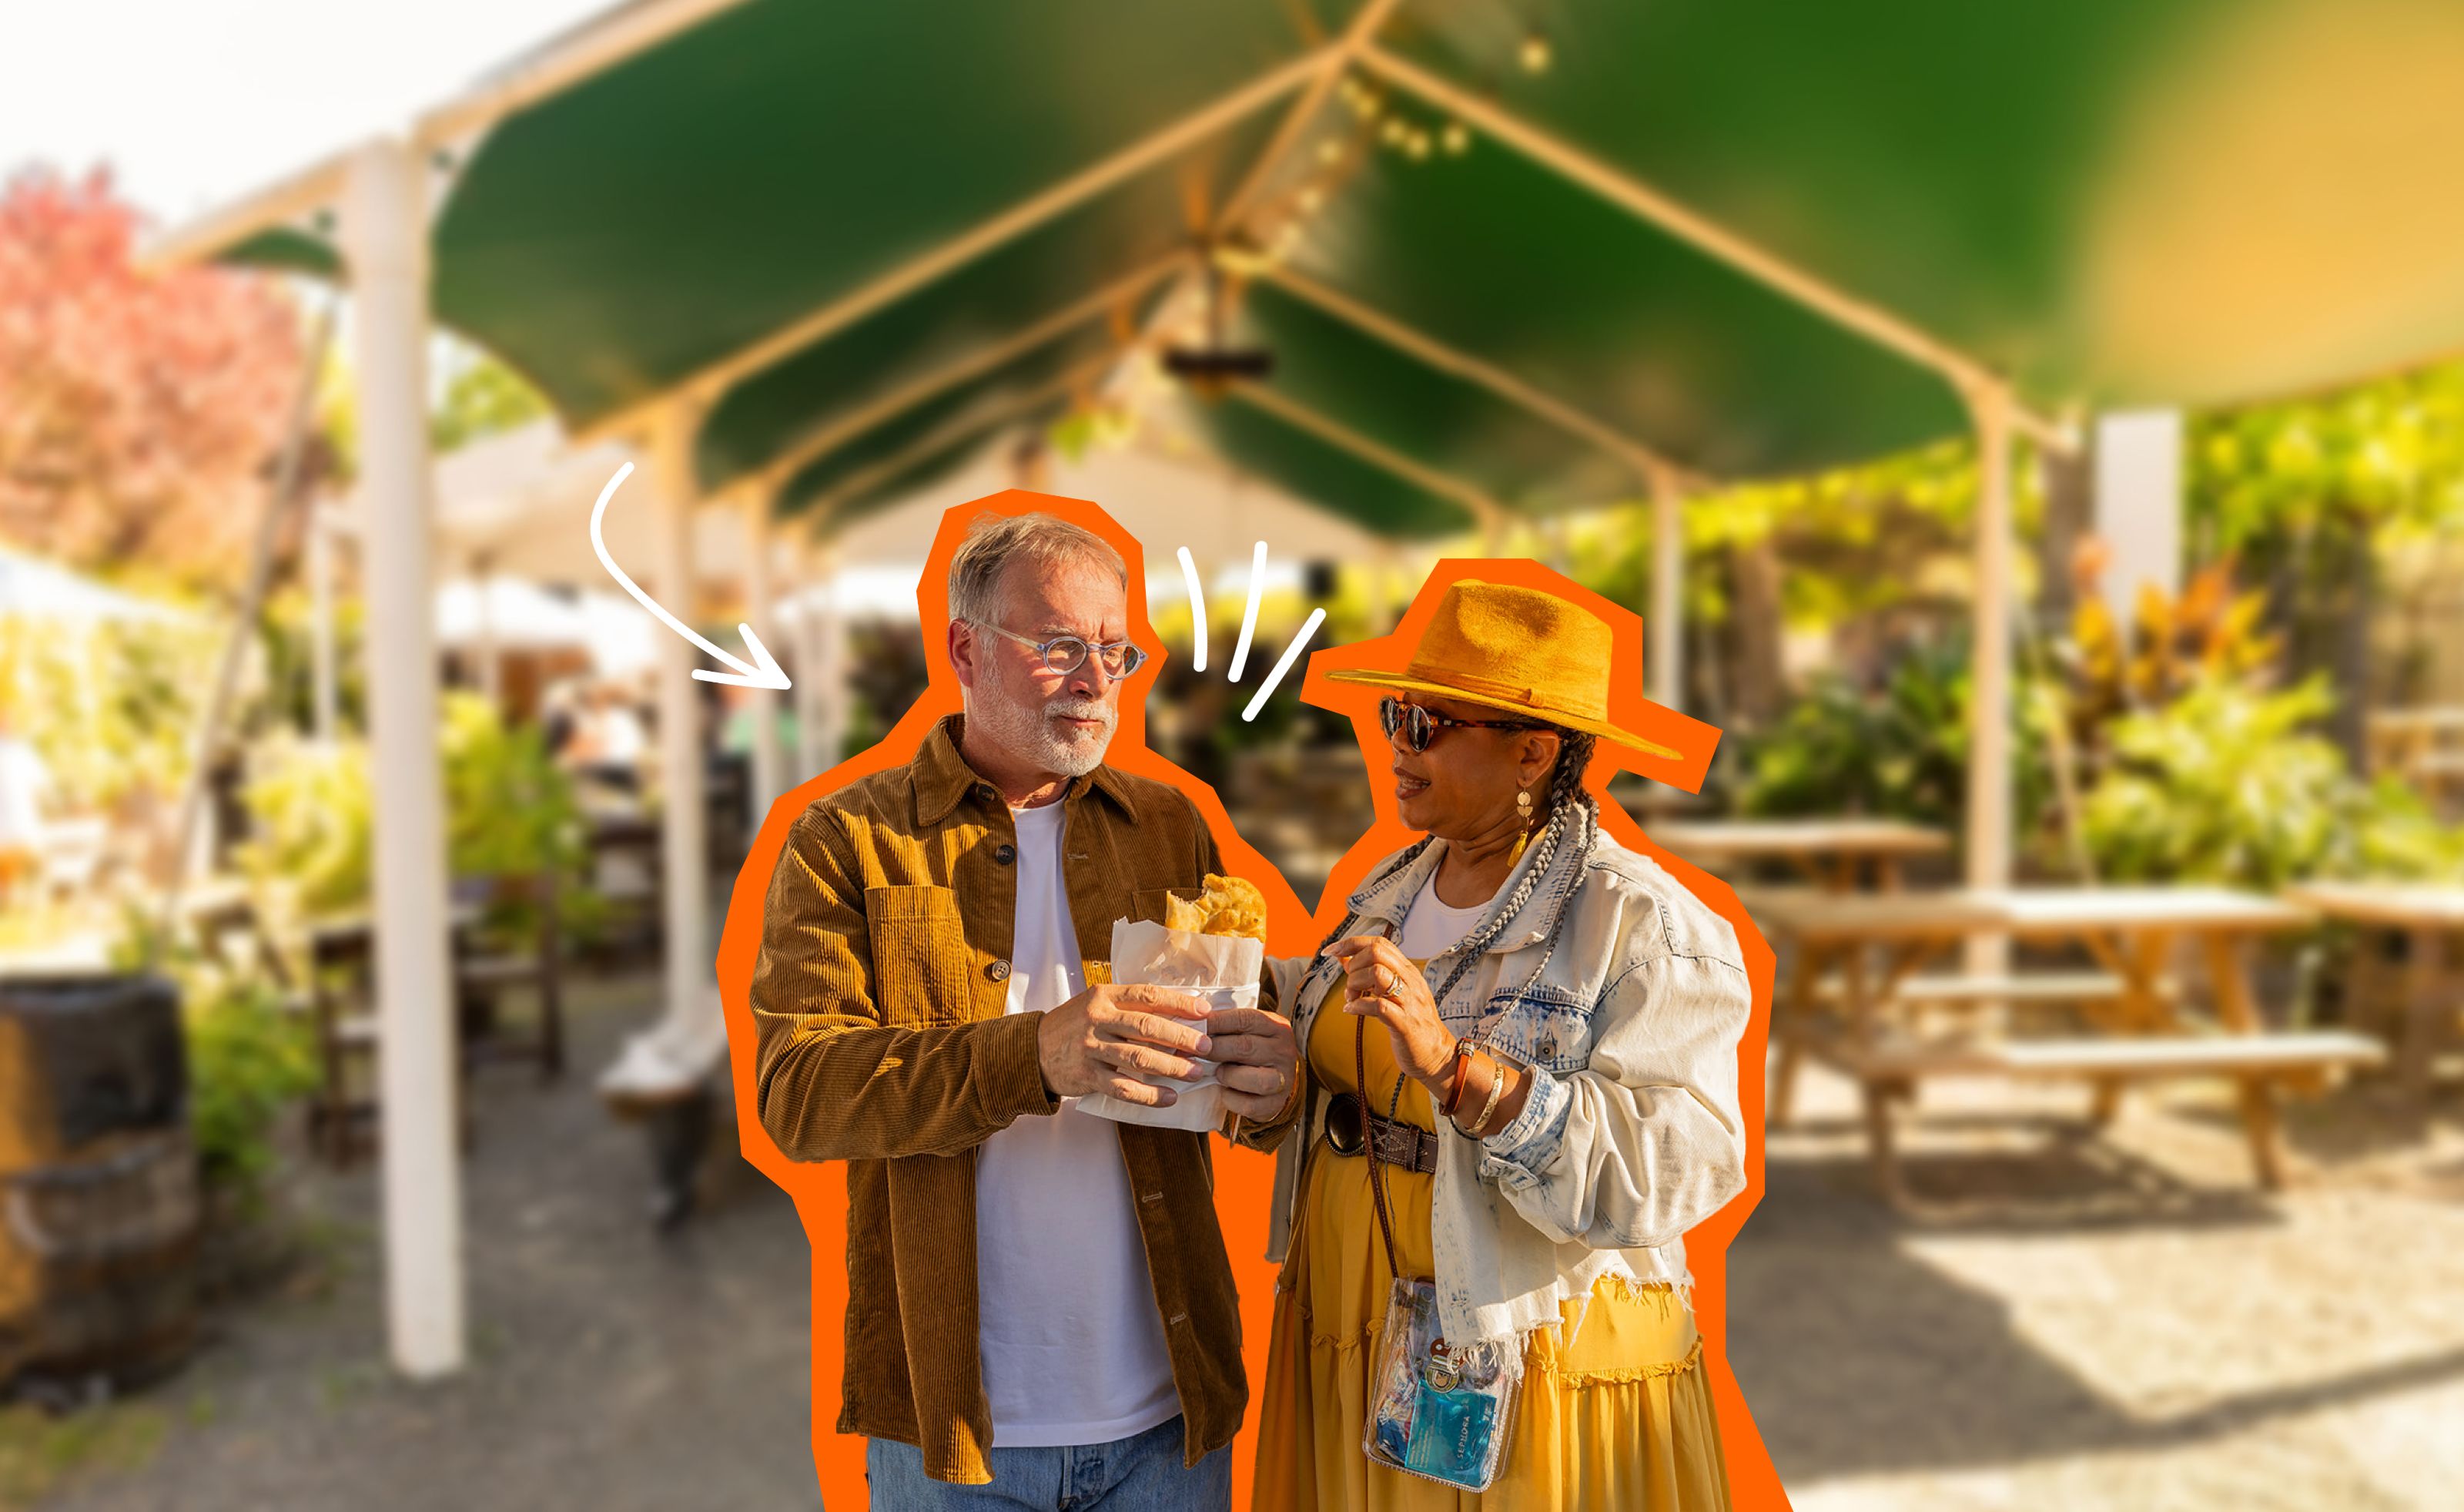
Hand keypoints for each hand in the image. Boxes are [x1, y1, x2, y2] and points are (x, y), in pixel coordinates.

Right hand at [1038, 984, 1213, 1105]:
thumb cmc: (1073, 1025)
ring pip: (1138, 1057)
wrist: (1031, 1050)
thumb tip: (1177, 1014)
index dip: (1179, 1003)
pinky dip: (1149, 1094)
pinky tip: (1169, 1098)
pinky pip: (1123, 1087)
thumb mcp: (1096, 1004)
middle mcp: (1097, 1019)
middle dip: (1182, 1037)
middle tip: (1207, 1047)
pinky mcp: (1087, 1076)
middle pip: (1147, 1026)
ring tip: (1195, 1073)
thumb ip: (1129, 1007)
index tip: (1205, 1012)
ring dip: (1172, 1067)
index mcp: (1104, 996)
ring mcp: (1091, 1048)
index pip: (1148, 995)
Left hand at [1204, 1004, 1299, 1120]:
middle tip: (1197, 1051)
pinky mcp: (1275, 1103)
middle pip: (1247, 1047)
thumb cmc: (1253, 1052)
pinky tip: (1224, 1091)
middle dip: (1216, 1049)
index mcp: (1277, 1027)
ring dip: (1229, 1075)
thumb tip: (1193, 1021)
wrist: (1275, 1080)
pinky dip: (1231, 1099)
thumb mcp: (1248, 1031)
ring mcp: (1284, 1079)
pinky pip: (1250, 1105)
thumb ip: (1227, 1026)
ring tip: (1218, 1073)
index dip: (1218, 1021)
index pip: (1245, 1019)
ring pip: (1256, 1079)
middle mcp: (1284, 1052)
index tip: (1196, 1024)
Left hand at [1330, 935, 1455, 1086]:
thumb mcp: (1392, 992)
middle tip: (1350, 987)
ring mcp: (1409, 1001)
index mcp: (1407, 971)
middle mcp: (1410, 981)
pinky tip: (1351, 1010)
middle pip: (1376, 952)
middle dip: (1353, 965)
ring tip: (1351, 998)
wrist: (1436, 1054)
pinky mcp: (1405, 1024)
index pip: (1379, 943)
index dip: (1351, 943)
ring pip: (1377, 973)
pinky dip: (1359, 1006)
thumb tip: (1344, 958)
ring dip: (1355, 983)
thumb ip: (1371, 974)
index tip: (1331, 951)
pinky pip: (1378, 1006)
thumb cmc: (1411, 1022)